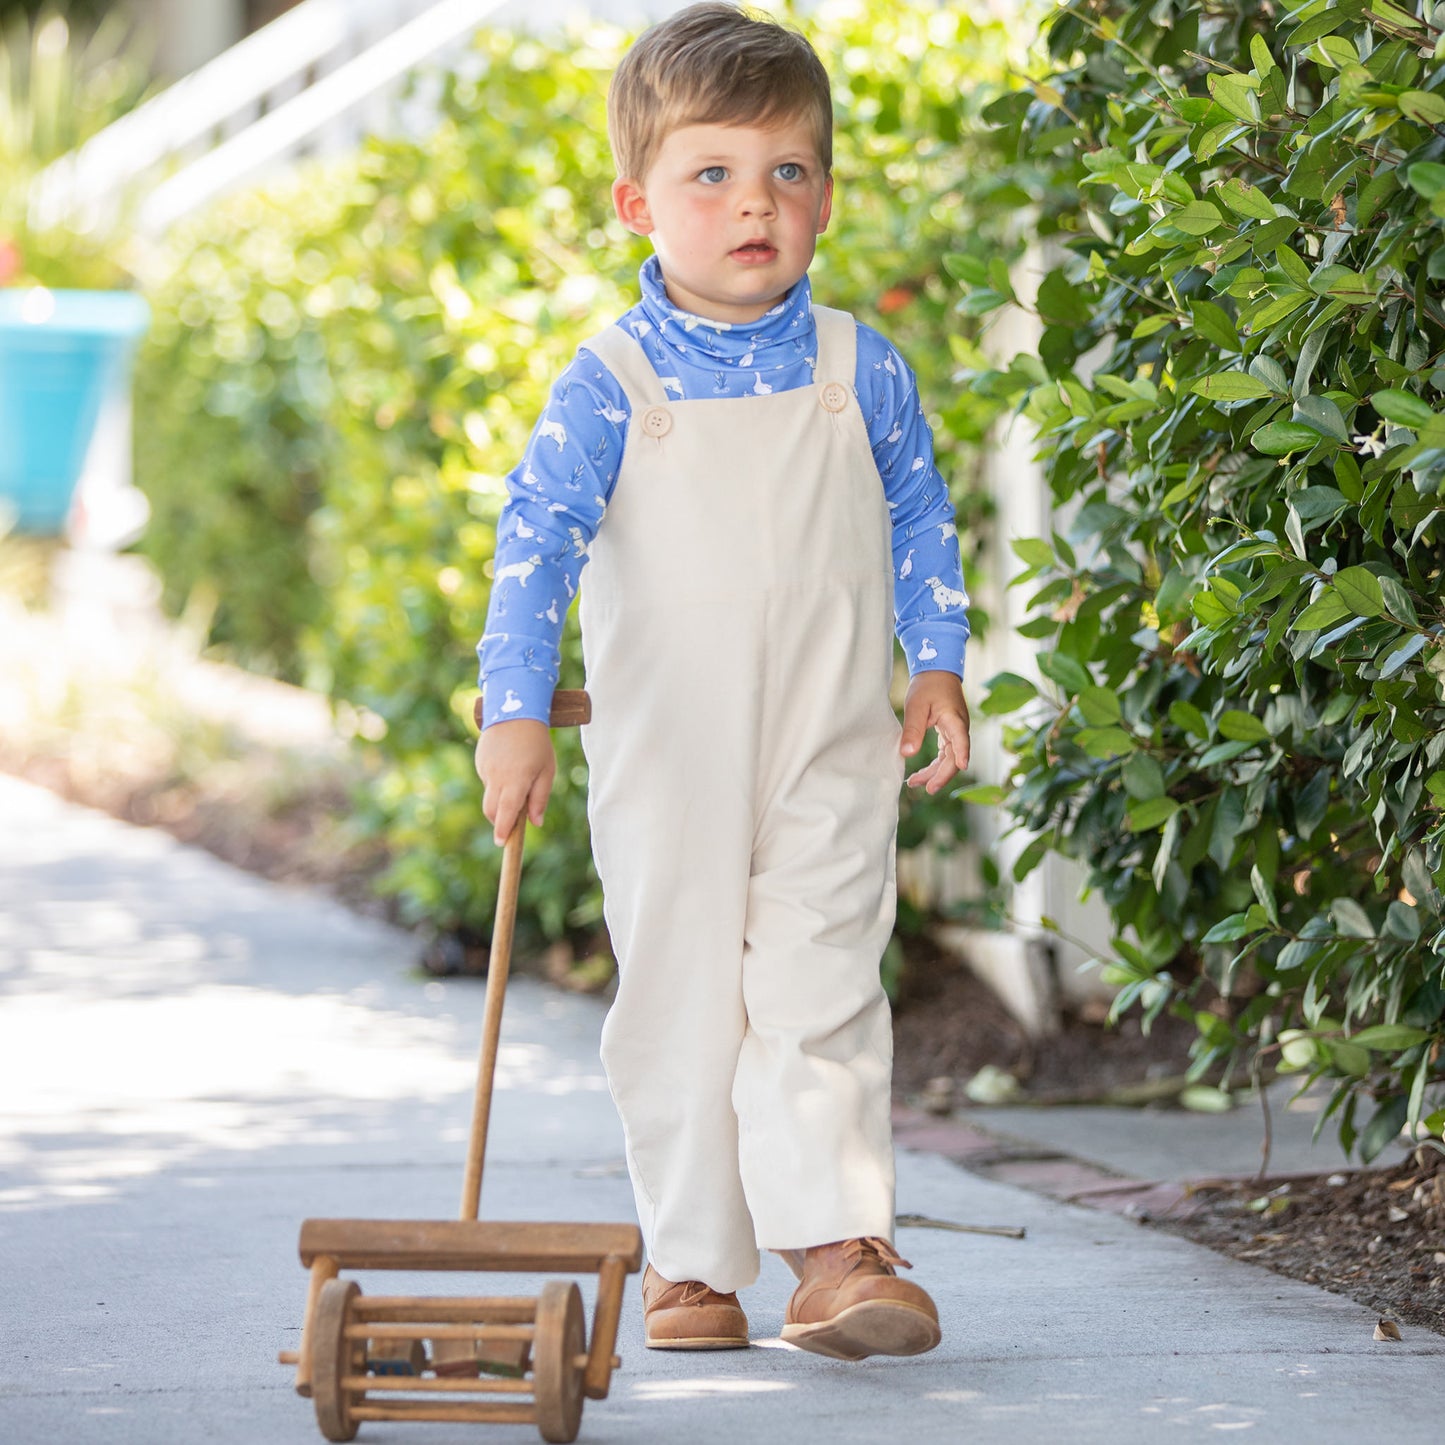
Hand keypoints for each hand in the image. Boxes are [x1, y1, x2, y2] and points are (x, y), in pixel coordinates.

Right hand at [475, 719, 555, 844]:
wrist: (515, 710)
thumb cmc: (537, 743)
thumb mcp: (547, 770)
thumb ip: (540, 798)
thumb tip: (535, 823)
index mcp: (515, 781)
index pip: (506, 813)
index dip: (503, 830)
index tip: (501, 843)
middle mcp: (497, 777)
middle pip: (491, 810)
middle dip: (499, 820)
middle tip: (513, 819)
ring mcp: (485, 769)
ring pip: (489, 795)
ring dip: (500, 797)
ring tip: (518, 775)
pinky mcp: (480, 761)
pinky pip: (487, 779)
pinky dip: (496, 782)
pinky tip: (509, 764)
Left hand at [900, 670, 970, 794]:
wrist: (936, 672)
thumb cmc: (927, 686)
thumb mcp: (916, 706)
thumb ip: (912, 729)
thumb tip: (907, 754)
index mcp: (955, 719)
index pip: (961, 740)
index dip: (961, 754)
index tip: (962, 767)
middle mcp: (960, 728)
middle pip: (955, 757)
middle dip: (941, 775)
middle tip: (926, 789)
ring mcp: (956, 732)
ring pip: (949, 758)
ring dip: (935, 772)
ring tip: (916, 783)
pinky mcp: (950, 733)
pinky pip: (946, 753)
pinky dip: (935, 764)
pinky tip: (923, 773)